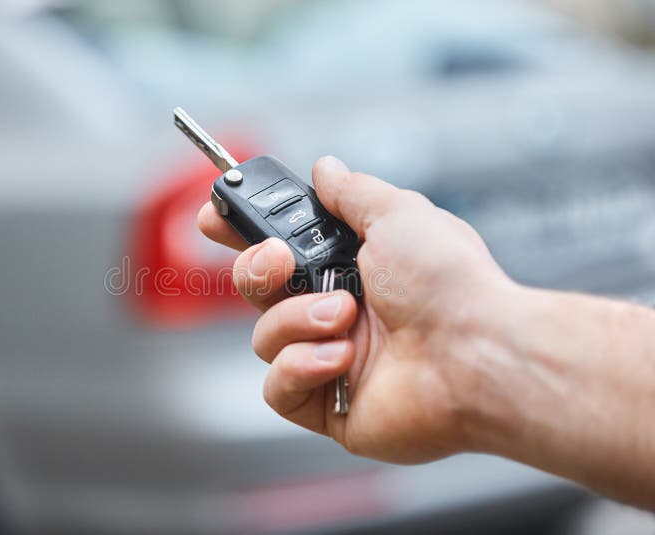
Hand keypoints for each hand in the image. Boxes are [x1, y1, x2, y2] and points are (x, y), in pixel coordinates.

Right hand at [198, 156, 514, 462]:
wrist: (478, 354)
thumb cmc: (449, 284)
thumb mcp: (397, 214)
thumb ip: (352, 191)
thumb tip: (325, 168)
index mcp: (351, 268)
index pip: (280, 248)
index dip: (243, 234)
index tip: (213, 217)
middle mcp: (337, 312)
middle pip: (258, 290)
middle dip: (257, 269)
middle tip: (280, 260)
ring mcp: (331, 361)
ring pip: (264, 337)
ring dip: (297, 319)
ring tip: (346, 315)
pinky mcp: (328, 408)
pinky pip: (277, 388)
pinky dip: (301, 367)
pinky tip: (341, 359)